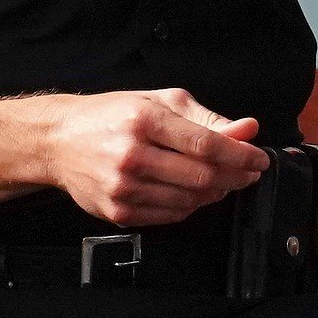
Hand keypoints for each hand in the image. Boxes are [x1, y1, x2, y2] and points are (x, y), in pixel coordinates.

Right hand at [41, 87, 271, 228]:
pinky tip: (196, 193)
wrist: (58, 140)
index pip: (206, 144)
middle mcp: (132, 155)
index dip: (240, 155)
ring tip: (224, 181)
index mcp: (145, 120)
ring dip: (216, 193)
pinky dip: (192, 207)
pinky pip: (169, 216)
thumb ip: (206, 118)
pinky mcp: (117, 212)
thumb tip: (247, 129)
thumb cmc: (113, 116)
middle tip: (249, 172)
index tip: (259, 159)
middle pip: (201, 176)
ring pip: (189, 200)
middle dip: (236, 177)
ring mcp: (122, 188)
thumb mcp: (159, 101)